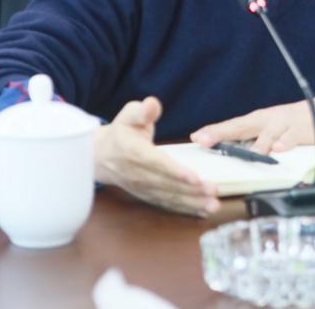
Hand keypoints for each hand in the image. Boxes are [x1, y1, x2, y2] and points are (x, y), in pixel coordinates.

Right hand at [94, 97, 219, 216]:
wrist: (100, 157)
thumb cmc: (121, 132)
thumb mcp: (128, 115)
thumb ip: (142, 110)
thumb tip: (152, 104)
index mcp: (134, 152)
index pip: (156, 163)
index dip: (175, 171)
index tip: (194, 176)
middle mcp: (138, 174)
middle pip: (167, 184)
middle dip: (191, 189)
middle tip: (214, 190)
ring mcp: (142, 188)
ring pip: (169, 197)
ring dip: (192, 203)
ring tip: (213, 205)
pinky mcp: (147, 196)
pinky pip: (167, 204)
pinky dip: (186, 209)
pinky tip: (203, 210)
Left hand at [190, 98, 314, 154]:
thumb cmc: (292, 123)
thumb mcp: (270, 129)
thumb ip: (253, 140)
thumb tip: (230, 150)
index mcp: (258, 120)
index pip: (231, 126)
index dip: (213, 132)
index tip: (196, 138)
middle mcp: (267, 121)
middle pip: (241, 127)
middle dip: (221, 133)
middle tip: (204, 141)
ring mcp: (284, 125)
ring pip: (267, 136)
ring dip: (255, 146)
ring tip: (243, 154)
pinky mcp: (302, 131)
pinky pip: (292, 138)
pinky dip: (285, 143)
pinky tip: (279, 149)